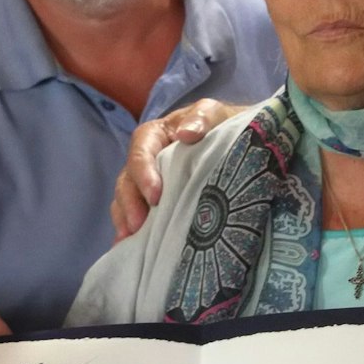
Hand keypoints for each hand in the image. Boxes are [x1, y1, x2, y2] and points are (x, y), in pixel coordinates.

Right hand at [110, 98, 243, 239]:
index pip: (141, 151)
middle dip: (130, 203)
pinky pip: (134, 216)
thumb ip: (202, 117)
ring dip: (126, 220)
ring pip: (125, 200)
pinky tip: (130, 249)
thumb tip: (186, 133)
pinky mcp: (154, 203)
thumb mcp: (215, 114)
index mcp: (156, 136)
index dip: (143, 173)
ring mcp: (148, 183)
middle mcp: (147, 161)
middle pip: (127, 180)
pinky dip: (130, 232)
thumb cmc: (222, 126)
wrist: (237, 143)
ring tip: (131, 240)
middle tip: (139, 225)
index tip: (156, 195)